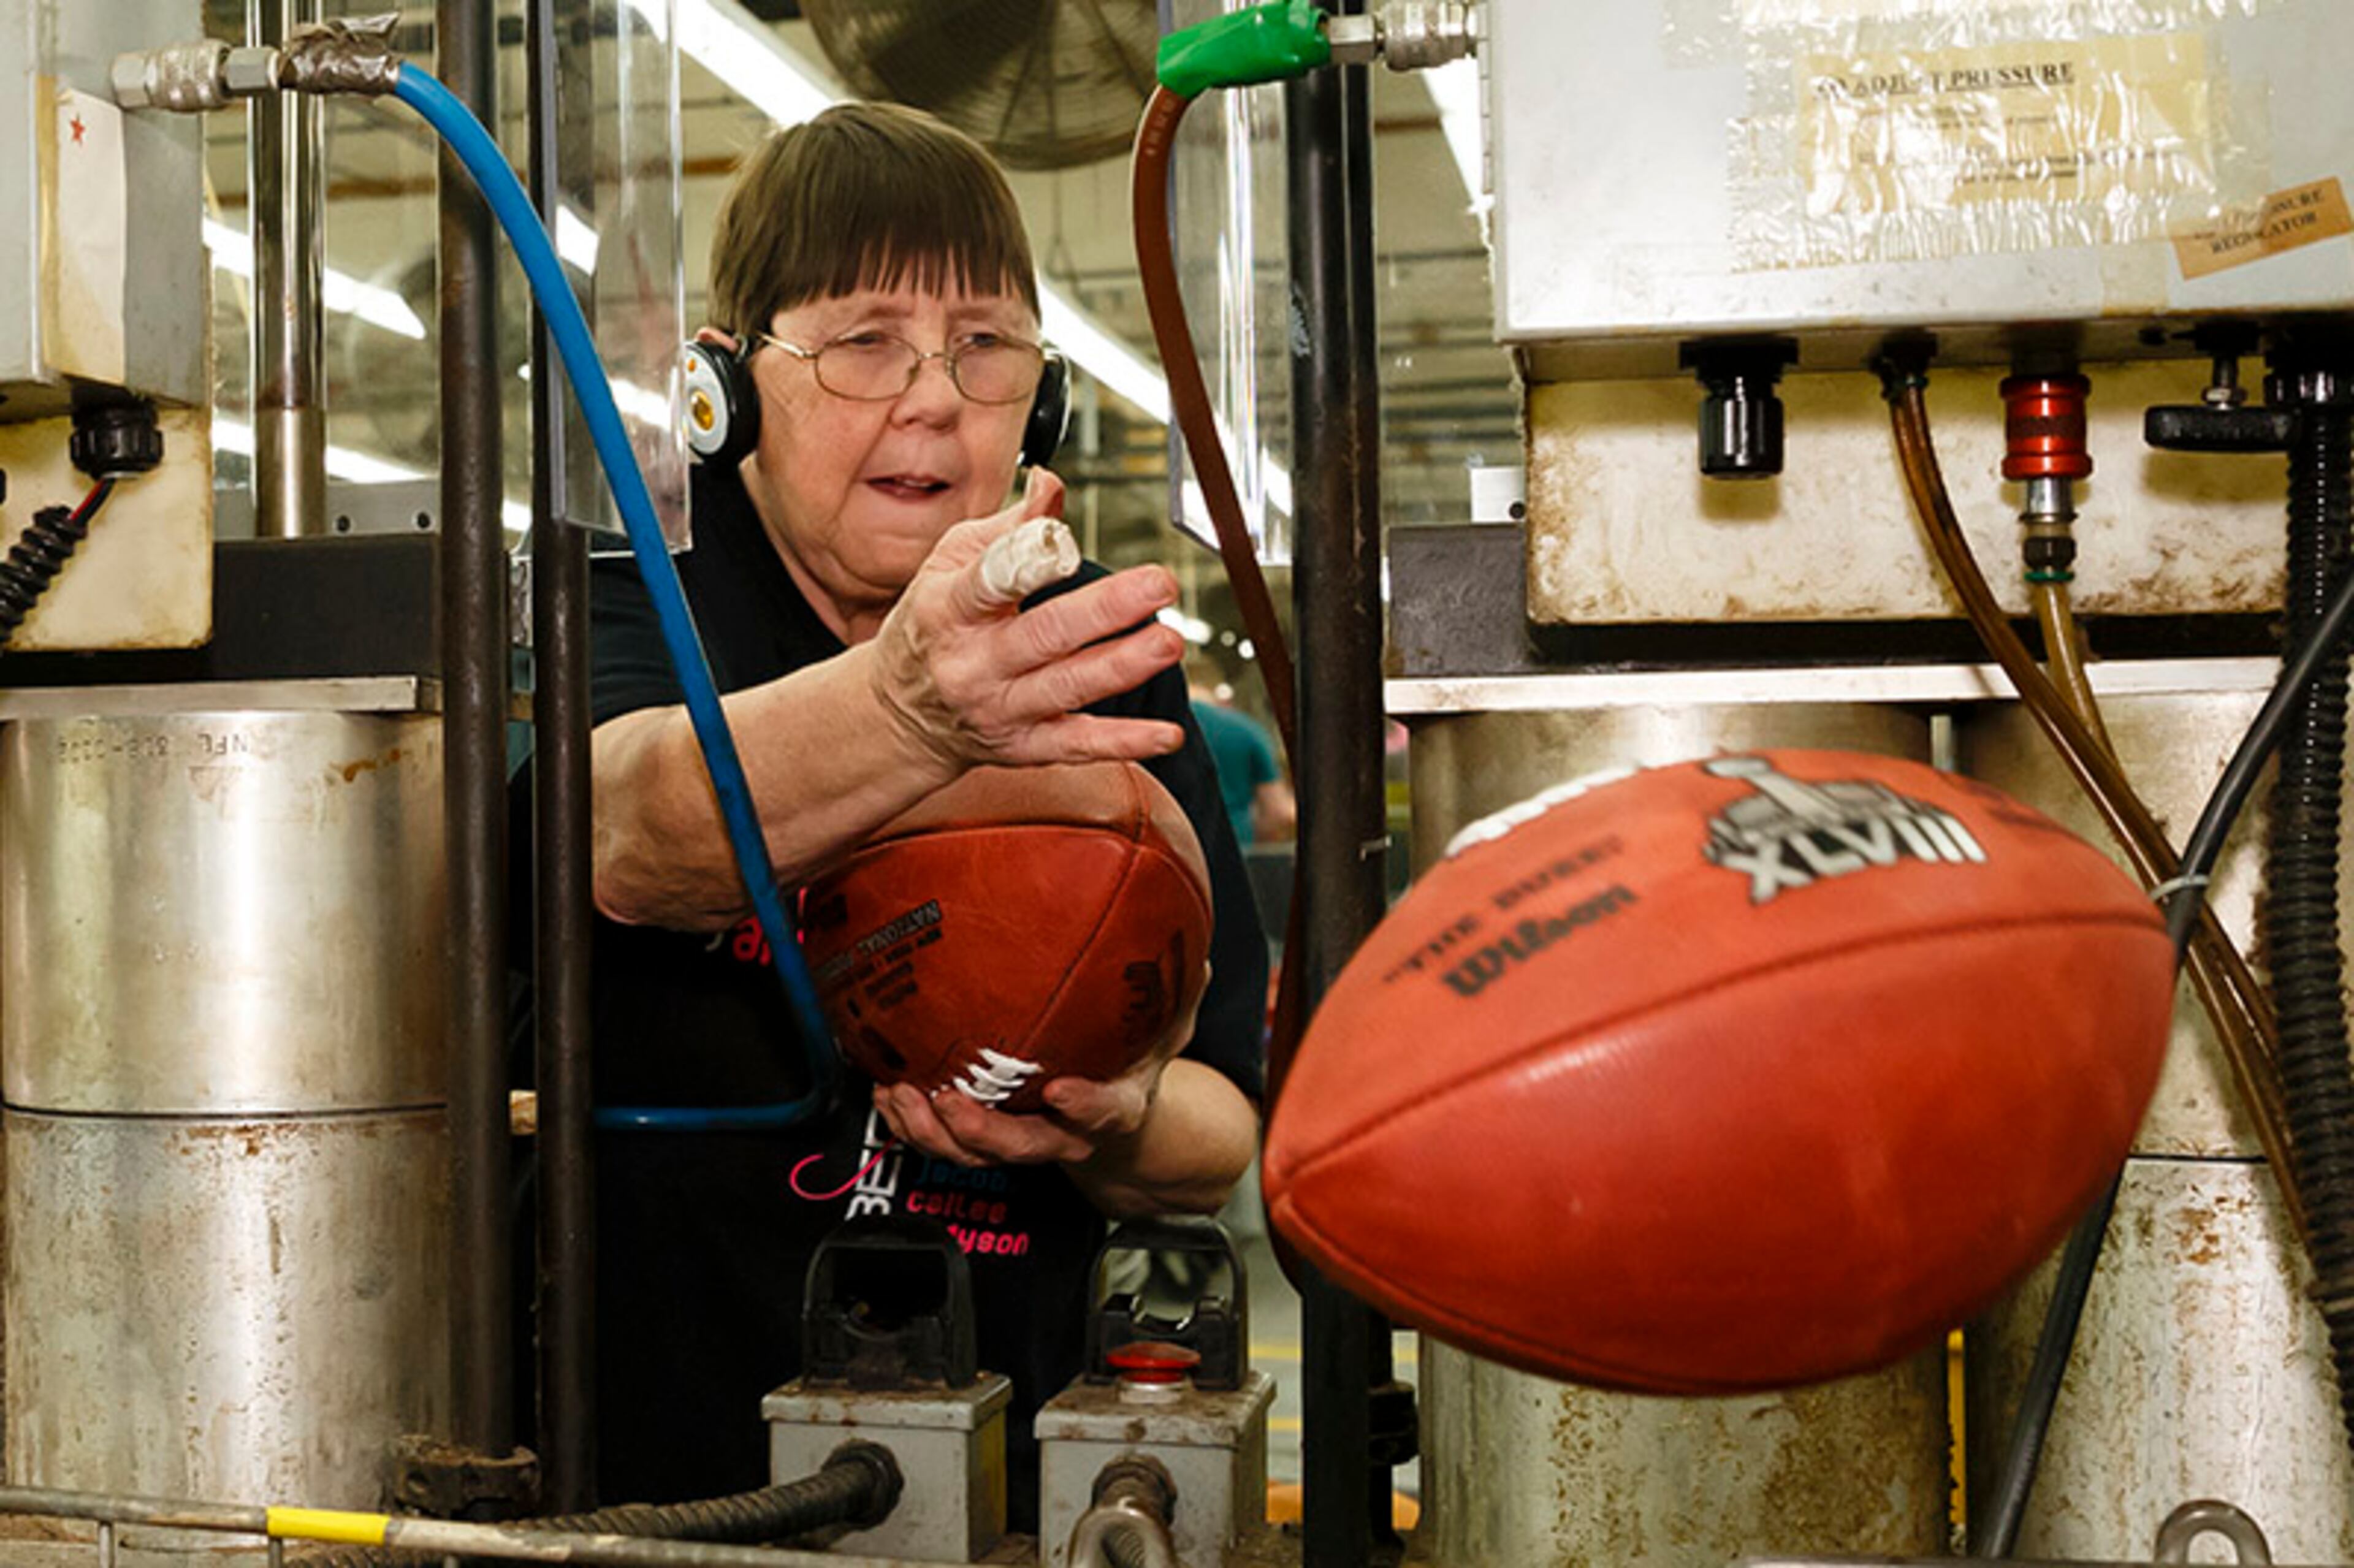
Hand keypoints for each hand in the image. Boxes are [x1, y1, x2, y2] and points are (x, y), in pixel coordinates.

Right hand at [864, 470, 1188, 773]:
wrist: (899, 716)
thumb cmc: (932, 625)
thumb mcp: (949, 565)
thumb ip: (1008, 528)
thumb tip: (1051, 484)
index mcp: (949, 609)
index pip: (987, 583)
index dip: (1028, 563)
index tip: (1068, 542)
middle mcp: (973, 664)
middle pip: (1043, 635)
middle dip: (1105, 609)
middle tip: (1158, 584)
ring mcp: (999, 709)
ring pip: (1066, 687)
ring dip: (1122, 666)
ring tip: (1168, 642)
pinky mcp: (1024, 747)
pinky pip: (1077, 746)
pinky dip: (1124, 743)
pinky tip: (1166, 735)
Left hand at [873, 983, 1204, 1170]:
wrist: (1110, 1119)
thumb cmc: (1133, 1066)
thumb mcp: (1167, 1029)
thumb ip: (1180, 996)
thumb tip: (1196, 953)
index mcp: (1113, 1108)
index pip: (1104, 1113)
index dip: (1084, 1106)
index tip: (1062, 1088)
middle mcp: (1064, 1133)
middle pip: (1022, 1146)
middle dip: (982, 1131)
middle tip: (950, 1100)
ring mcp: (1021, 1139)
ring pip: (973, 1152)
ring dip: (932, 1131)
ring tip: (901, 1095)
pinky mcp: (986, 1137)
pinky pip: (946, 1141)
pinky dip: (912, 1123)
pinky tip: (887, 1089)